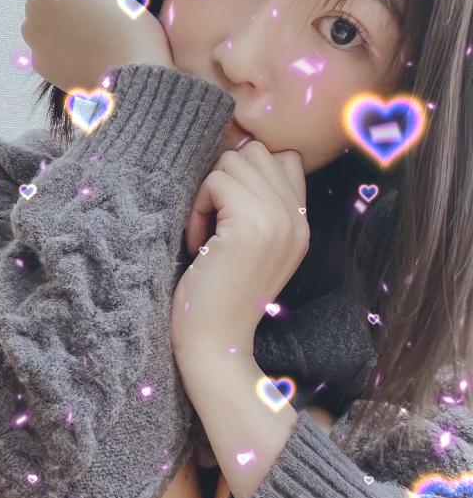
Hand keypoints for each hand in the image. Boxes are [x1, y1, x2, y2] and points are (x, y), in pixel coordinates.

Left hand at [20, 0, 173, 91]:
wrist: (134, 82)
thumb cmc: (134, 33)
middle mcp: (33, 4)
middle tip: (106, 15)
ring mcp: (33, 36)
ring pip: (52, 13)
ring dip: (71, 18)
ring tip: (98, 35)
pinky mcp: (40, 62)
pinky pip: (51, 41)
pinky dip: (67, 44)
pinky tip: (88, 53)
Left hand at [170, 141, 308, 359]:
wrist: (216, 344)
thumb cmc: (220, 297)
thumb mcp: (252, 247)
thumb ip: (258, 207)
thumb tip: (235, 155)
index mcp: (301, 225)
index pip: (286, 159)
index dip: (249, 172)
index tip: (228, 208)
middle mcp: (297, 220)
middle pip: (257, 153)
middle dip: (225, 178)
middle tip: (212, 221)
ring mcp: (277, 221)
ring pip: (234, 161)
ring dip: (208, 192)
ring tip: (204, 232)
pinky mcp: (250, 225)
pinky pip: (215, 181)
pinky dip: (198, 206)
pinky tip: (197, 241)